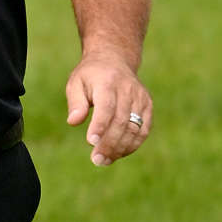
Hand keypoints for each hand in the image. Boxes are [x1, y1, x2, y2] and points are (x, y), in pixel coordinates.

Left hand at [66, 52, 151, 167]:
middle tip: (96, 160)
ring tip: (104, 161)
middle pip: (122, 121)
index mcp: (108, 83)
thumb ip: (75, 102)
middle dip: (109, 143)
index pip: (107, 106)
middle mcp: (128, 90)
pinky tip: (118, 154)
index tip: (91, 142)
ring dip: (120, 148)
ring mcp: (140, 98)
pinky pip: (144, 129)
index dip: (100, 125)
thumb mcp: (76, 83)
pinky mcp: (147, 106)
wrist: (115, 61)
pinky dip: (132, 144)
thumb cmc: (91, 76)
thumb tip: (74, 122)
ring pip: (135, 128)